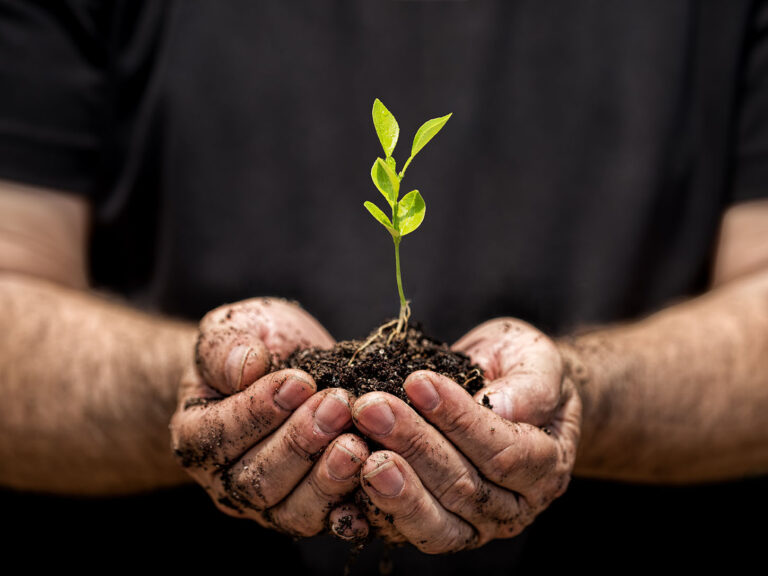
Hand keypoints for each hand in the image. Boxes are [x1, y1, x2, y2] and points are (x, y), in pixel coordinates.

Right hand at [170, 298, 369, 538]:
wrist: (288, 364)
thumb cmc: (256, 343)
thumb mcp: (233, 328)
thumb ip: (225, 347)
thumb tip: (245, 366)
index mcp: (198, 436)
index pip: (220, 435)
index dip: (260, 410)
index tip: (300, 380)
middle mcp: (228, 481)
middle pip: (258, 481)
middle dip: (301, 442)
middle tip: (337, 405)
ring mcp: (273, 504)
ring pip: (294, 511)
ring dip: (328, 478)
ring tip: (357, 444)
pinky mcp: (317, 510)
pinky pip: (334, 522)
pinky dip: (356, 509)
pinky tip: (375, 485)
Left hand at [351, 318, 580, 552]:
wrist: (505, 389)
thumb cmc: (520, 369)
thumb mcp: (537, 360)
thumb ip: (530, 384)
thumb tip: (501, 406)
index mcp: (545, 465)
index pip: (505, 453)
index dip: (460, 420)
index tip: (417, 382)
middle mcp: (513, 507)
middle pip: (464, 487)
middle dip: (414, 444)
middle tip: (371, 408)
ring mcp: (474, 525)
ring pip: (435, 522)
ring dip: (394, 486)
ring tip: (360, 452)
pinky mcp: (435, 528)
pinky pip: (403, 532)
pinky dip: (372, 514)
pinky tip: (346, 489)